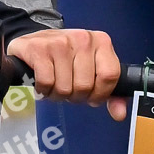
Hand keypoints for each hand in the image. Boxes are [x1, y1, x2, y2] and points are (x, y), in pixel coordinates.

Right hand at [6, 28, 126, 119]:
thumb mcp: (91, 70)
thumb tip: (120, 114)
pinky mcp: (39, 49)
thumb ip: (109, 91)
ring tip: (55, 84)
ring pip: (65, 88)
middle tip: (69, 89)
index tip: (91, 96)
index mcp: (101, 42)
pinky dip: (43, 90)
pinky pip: (47, 83)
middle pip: (85, 86)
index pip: (110, 76)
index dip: (100, 94)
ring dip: (57, 95)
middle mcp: (83, 39)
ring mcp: (60, 42)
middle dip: (75, 96)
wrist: (34, 42)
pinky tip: (43, 83)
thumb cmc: (66, 59)